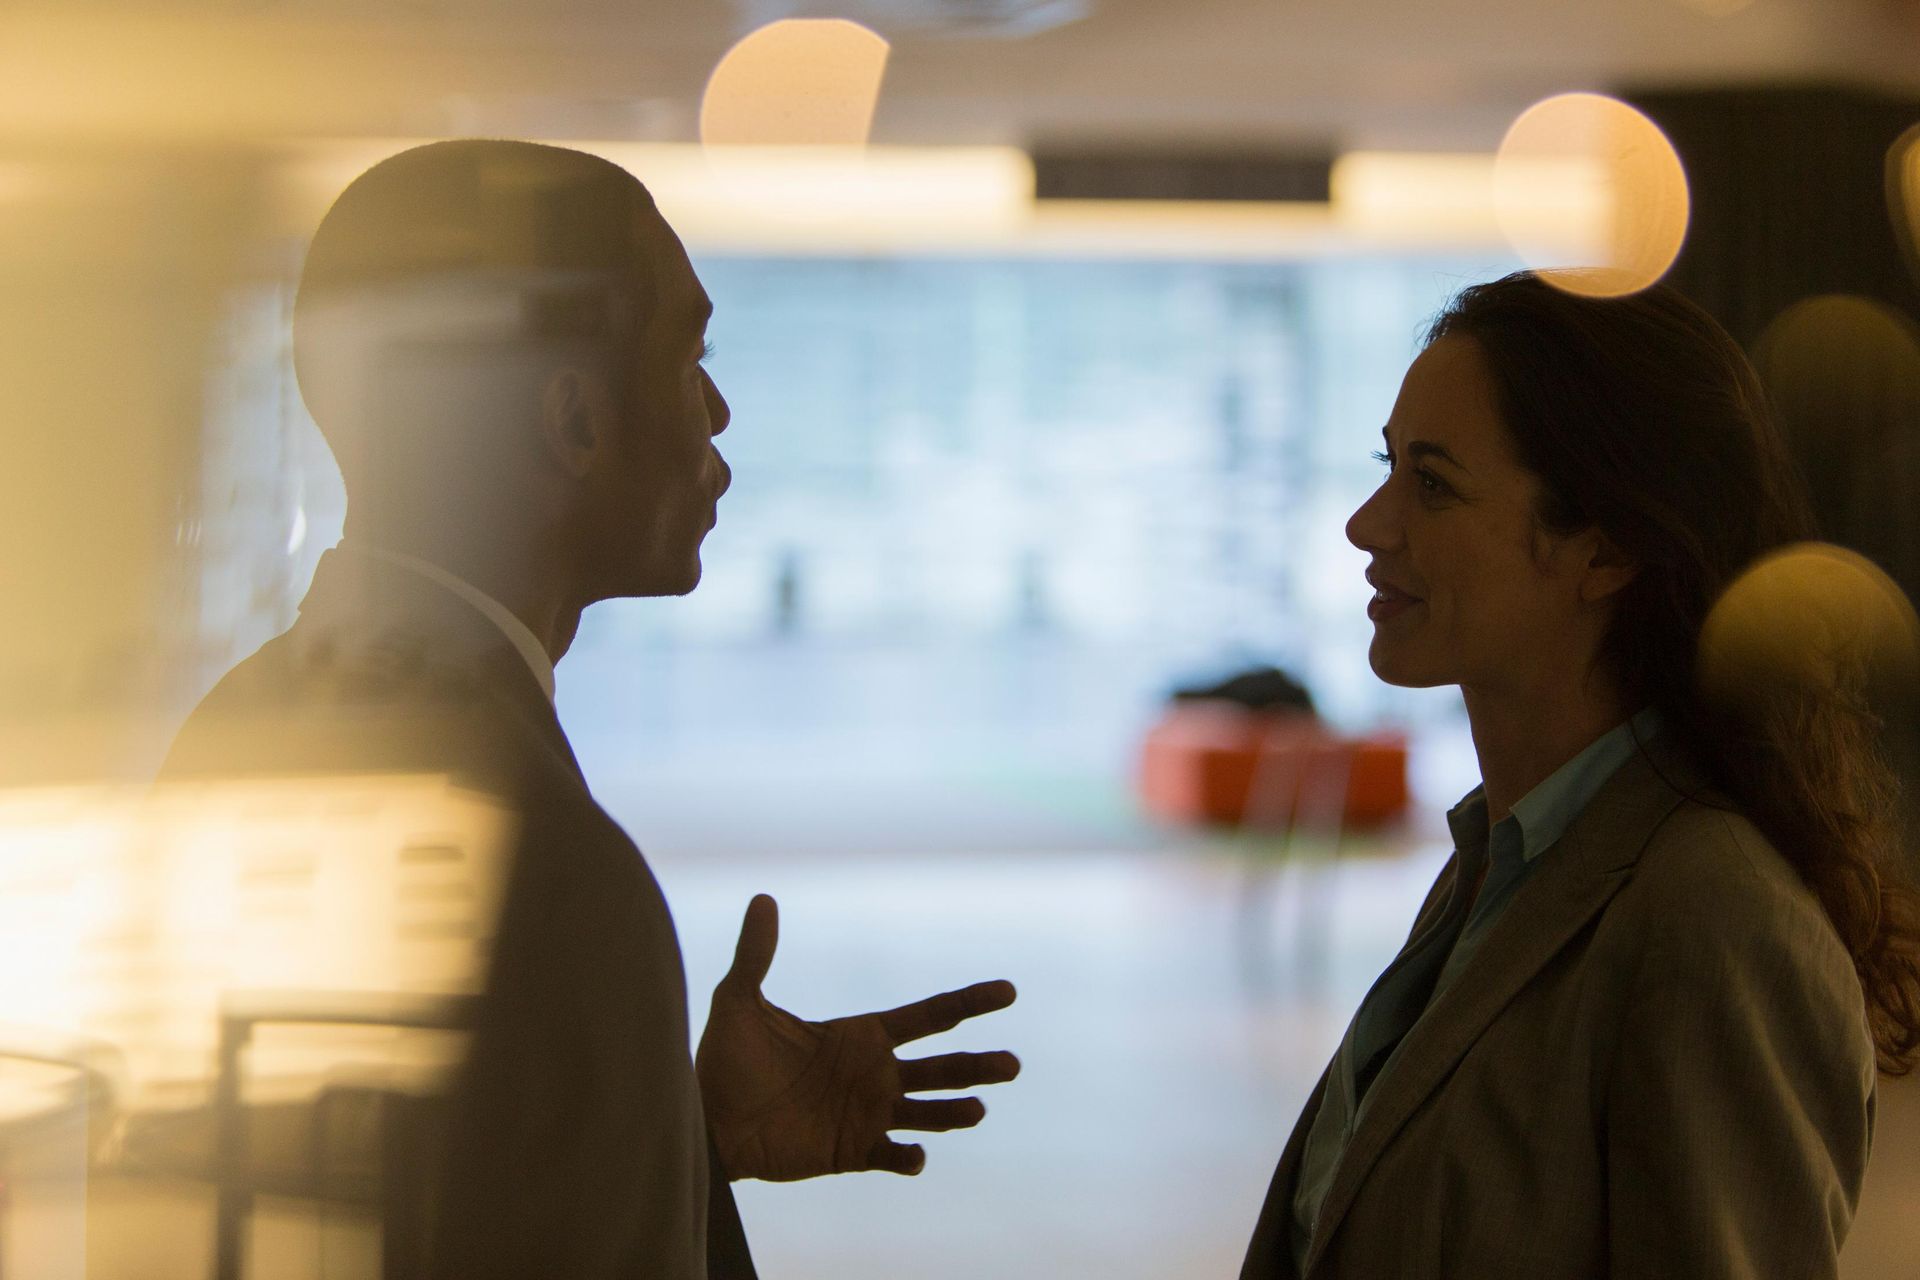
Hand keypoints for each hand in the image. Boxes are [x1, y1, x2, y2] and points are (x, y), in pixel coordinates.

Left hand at [695, 894, 1020, 1181]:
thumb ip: (755, 954)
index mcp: (861, 1035)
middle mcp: (875, 1073)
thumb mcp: (739, 1002)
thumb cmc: (725, 1061)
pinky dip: (909, 1157)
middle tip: (1012, 1064)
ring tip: (977, 1111)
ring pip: (929, 1112)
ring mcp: (868, 1115)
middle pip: (943, 1068)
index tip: (1008, 991)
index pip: (929, 1016)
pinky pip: (893, 1156)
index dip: (970, 1002)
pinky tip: (914, 1155)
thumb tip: (763, 898)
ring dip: (954, 1113)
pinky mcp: (853, 1153)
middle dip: (978, 1066)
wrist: (709, 1122)